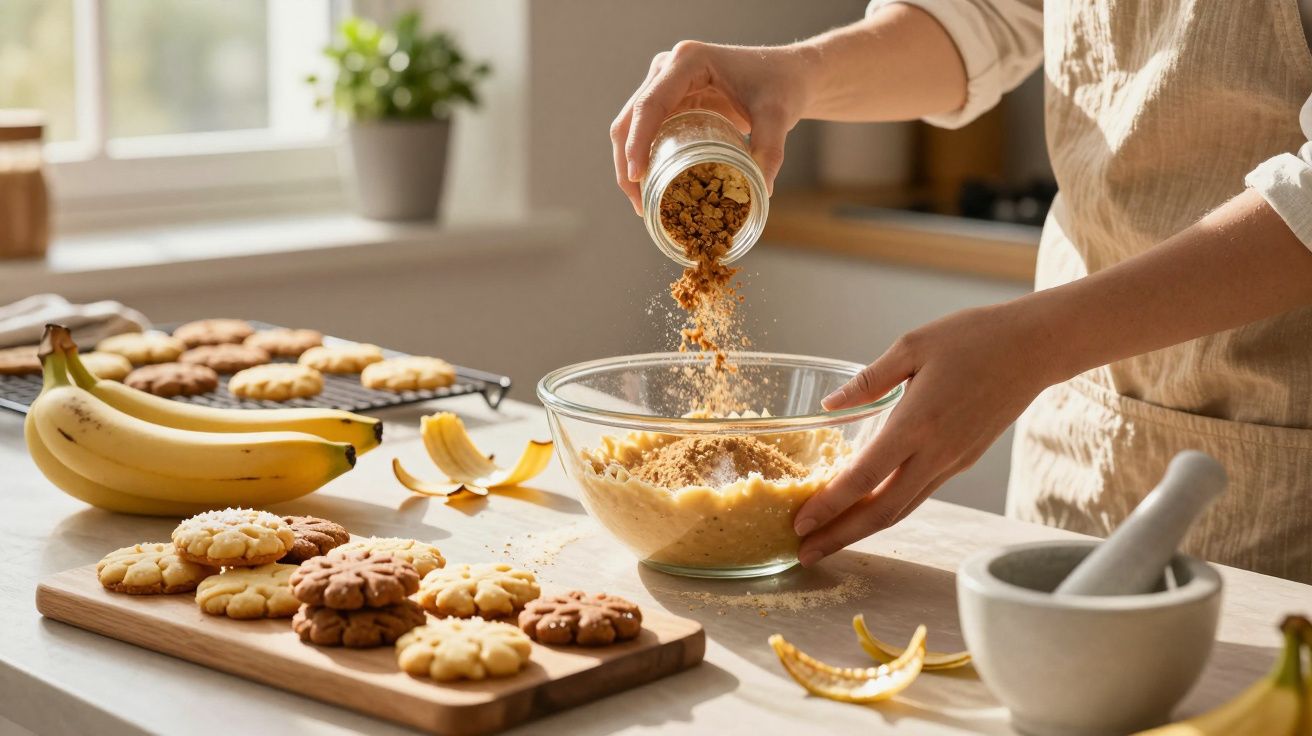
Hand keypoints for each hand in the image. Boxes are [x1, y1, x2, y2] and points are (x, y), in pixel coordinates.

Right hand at [609, 40, 811, 213]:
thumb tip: (761, 191)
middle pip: (630, 117)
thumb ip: (770, 149)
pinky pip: (645, 131)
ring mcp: (664, 83)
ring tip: (644, 203)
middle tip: (641, 204)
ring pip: (630, 126)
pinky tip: (651, 188)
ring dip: (629, 164)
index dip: (638, 142)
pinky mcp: (670, 101)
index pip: (651, 104)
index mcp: (688, 61)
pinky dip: (642, 159)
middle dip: (627, 162)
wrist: (787, 75)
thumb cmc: (781, 85)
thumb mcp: (777, 116)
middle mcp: (668, 68)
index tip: (637, 177)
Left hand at [792, 302, 1065, 565]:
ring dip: (862, 530)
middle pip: (881, 511)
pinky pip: (919, 494)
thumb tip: (829, 405)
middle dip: (839, 536)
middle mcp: (936, 452)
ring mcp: (953, 461)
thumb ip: (868, 381)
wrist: (1036, 347)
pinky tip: (866, 510)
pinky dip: (889, 509)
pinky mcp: (963, 460)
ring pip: (902, 509)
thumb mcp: (912, 346)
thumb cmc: (974, 336)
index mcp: (917, 423)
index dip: (829, 507)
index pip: (864, 478)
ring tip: (828, 541)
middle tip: (805, 553)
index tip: (800, 524)